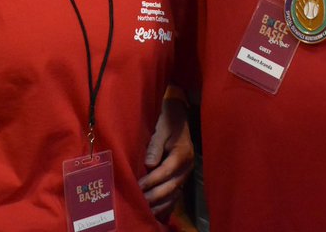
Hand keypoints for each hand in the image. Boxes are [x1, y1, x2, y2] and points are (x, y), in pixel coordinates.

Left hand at [139, 96, 193, 218]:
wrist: (180, 115)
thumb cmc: (168, 120)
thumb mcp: (161, 129)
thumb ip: (155, 147)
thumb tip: (149, 165)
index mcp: (182, 153)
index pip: (165, 171)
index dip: (152, 181)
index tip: (138, 187)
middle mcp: (187, 166)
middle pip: (171, 185)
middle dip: (155, 195)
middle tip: (140, 202)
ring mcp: (186, 172)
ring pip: (175, 192)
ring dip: (161, 202)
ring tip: (147, 209)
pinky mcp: (183, 175)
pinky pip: (176, 192)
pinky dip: (168, 202)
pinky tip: (158, 209)